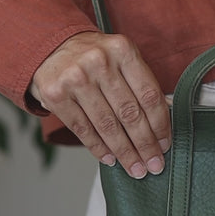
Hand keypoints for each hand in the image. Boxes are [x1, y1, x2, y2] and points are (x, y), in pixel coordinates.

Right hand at [30, 31, 170, 177]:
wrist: (50, 47)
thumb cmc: (94, 57)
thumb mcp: (120, 57)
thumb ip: (140, 82)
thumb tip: (164, 121)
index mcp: (122, 50)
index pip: (149, 95)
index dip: (160, 125)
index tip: (165, 145)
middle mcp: (99, 62)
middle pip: (129, 113)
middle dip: (145, 145)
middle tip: (154, 165)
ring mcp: (75, 78)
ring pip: (107, 125)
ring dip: (124, 152)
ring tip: (135, 168)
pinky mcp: (56, 95)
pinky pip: (83, 129)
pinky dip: (98, 148)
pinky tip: (110, 158)